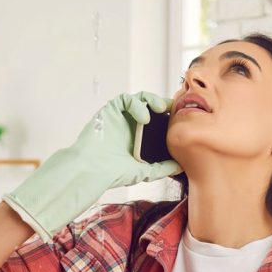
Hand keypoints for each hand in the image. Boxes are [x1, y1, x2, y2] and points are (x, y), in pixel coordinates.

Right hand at [3, 91, 182, 241]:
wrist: (91, 171)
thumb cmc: (112, 173)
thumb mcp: (143, 171)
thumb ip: (161, 168)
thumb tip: (179, 166)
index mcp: (139, 136)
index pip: (157, 119)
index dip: (168, 116)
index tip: (180, 117)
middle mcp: (130, 124)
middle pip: (150, 105)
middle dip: (163, 104)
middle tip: (174, 109)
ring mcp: (119, 117)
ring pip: (139, 98)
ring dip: (152, 100)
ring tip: (161, 108)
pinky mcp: (109, 111)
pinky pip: (124, 100)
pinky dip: (137, 105)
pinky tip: (144, 118)